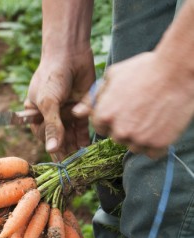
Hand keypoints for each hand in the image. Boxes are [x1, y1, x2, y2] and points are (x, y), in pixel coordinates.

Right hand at [25, 48, 94, 160]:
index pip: (44, 137)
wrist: (70, 53)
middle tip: (73, 165)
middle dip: (65, 150)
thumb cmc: (51, 77)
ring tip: (80, 159)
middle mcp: (52, 116)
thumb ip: (52, 127)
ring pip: (71, 135)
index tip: (60, 162)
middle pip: (59, 138)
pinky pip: (83, 128)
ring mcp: (67, 113)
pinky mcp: (81, 109)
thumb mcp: (48, 103)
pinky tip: (86, 147)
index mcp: (37, 115)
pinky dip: (84, 137)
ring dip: (75, 146)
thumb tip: (51, 149)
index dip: (52, 148)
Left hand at [73, 51, 193, 158]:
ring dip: (141, 137)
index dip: (112, 117)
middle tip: (141, 109)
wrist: (177, 71)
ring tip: (153, 115)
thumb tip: (76, 113)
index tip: (125, 107)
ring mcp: (138, 140)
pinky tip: (161, 126)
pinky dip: (156, 144)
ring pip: (134, 146)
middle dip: (126, 127)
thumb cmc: (144, 69)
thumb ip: (93, 98)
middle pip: (117, 138)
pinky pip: (152, 153)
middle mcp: (119, 132)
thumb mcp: (113, 76)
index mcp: (104, 116)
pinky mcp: (157, 145)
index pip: (101, 128)